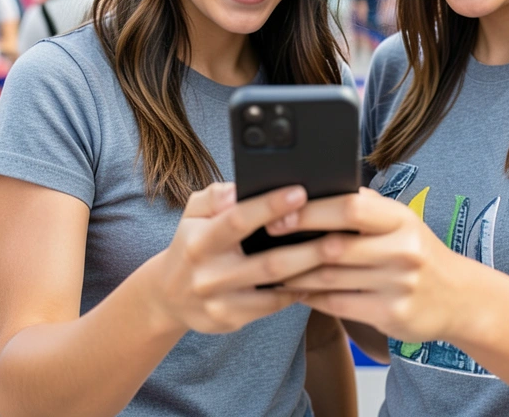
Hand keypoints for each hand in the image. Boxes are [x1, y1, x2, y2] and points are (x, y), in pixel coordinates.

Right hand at [144, 182, 327, 335]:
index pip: (237, 220)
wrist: (168, 295)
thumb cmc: (192, 243)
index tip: (300, 192)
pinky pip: (271, 307)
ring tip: (339, 257)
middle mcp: (208, 274)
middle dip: (307, 250)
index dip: (269, 206)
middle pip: (266, 262)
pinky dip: (297, 292)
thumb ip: (214, 196)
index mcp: (198, 241)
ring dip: (310, 273)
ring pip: (274, 288)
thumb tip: (238, 189)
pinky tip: (319, 278)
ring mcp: (219, 302)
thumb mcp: (192, 214)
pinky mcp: (230, 321)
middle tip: (340, 236)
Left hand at [274, 188, 475, 344]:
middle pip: (336, 246)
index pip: (351, 208)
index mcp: (401, 219)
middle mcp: (403, 250)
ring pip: (331, 279)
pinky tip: (295, 291)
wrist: (460, 298)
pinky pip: (338, 305)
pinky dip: (311, 297)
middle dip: (294, 245)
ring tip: (271, 268)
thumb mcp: (403, 222)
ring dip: (295, 274)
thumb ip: (366, 207)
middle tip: (263, 243)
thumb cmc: (418, 252)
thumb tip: (316, 188)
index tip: (279, 212)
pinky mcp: (391, 315)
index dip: (311, 210)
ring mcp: (398, 285)